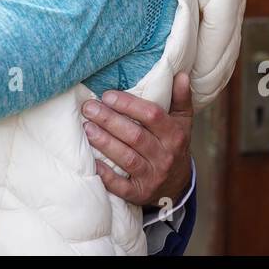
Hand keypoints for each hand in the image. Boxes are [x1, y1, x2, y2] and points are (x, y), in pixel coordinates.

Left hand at [82, 72, 193, 207]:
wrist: (177, 185)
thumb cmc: (173, 146)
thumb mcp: (182, 122)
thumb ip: (180, 98)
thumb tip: (180, 74)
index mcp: (174, 135)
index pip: (152, 116)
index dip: (129, 105)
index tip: (107, 96)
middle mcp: (165, 156)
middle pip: (135, 136)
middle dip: (109, 120)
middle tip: (88, 108)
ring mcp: (153, 177)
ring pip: (126, 158)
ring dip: (105, 142)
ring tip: (86, 128)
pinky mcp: (140, 193)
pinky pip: (121, 186)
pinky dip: (106, 175)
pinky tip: (93, 162)